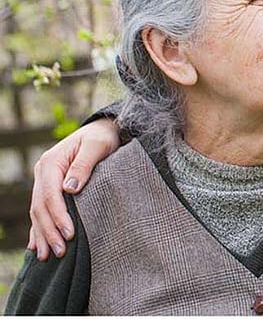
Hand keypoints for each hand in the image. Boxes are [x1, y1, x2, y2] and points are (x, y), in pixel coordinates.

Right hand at [28, 118, 120, 259]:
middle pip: (40, 207)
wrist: (102, 130)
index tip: (70, 234)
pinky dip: (39, 228)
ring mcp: (44, 181)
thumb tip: (70, 189)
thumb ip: (83, 165)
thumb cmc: (102, 138)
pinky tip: (37, 246)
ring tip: (47, 257)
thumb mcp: (97, 146)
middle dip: (49, 231)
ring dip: (42, 234)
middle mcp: (43, 172)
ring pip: (37, 212)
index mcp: (51, 162)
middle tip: (60, 252)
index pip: (50, 195)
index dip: (58, 216)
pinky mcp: (49, 187)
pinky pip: (41, 211)